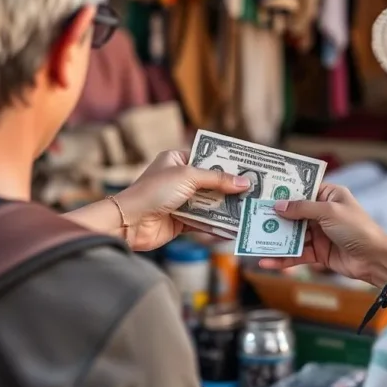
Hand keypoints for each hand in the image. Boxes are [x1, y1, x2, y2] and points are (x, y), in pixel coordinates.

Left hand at [113, 150, 249, 250]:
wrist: (130, 223)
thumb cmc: (153, 192)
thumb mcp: (188, 177)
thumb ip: (217, 179)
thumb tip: (244, 182)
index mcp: (176, 161)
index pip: (208, 158)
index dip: (228, 164)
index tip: (250, 168)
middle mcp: (179, 179)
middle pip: (211, 182)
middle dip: (231, 188)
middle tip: (256, 190)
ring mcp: (180, 201)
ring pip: (210, 203)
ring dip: (227, 207)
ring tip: (250, 209)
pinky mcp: (181, 221)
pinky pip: (204, 222)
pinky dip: (218, 225)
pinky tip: (235, 227)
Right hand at [257, 184, 386, 284]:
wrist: (375, 260)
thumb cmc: (357, 229)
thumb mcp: (329, 212)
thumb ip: (302, 209)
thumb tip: (278, 206)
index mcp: (329, 195)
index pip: (302, 190)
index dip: (283, 192)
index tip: (262, 193)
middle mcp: (322, 212)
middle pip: (293, 213)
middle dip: (274, 217)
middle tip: (250, 217)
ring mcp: (319, 233)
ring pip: (291, 235)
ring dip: (274, 239)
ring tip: (253, 241)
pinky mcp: (318, 252)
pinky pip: (296, 254)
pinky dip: (282, 259)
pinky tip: (266, 262)